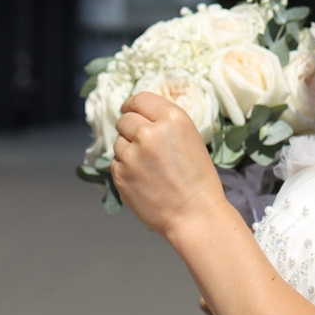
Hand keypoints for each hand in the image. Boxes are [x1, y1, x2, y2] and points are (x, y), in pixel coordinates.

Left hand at [110, 92, 225, 239]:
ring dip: (128, 150)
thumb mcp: (190, 138)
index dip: (133, 105)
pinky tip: (143, 179)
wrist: (195, 215)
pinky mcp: (120, 174)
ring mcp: (132, 154)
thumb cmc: (199, 179)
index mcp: (172, 119)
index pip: (140, 99)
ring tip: (148, 166)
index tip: (130, 110)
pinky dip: (125, 168)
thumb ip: (164, 124)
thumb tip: (139, 116)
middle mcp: (148, 132)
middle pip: (125, 119)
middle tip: (142, 143)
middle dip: (130, 128)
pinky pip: (116, 163)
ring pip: (118, 142)